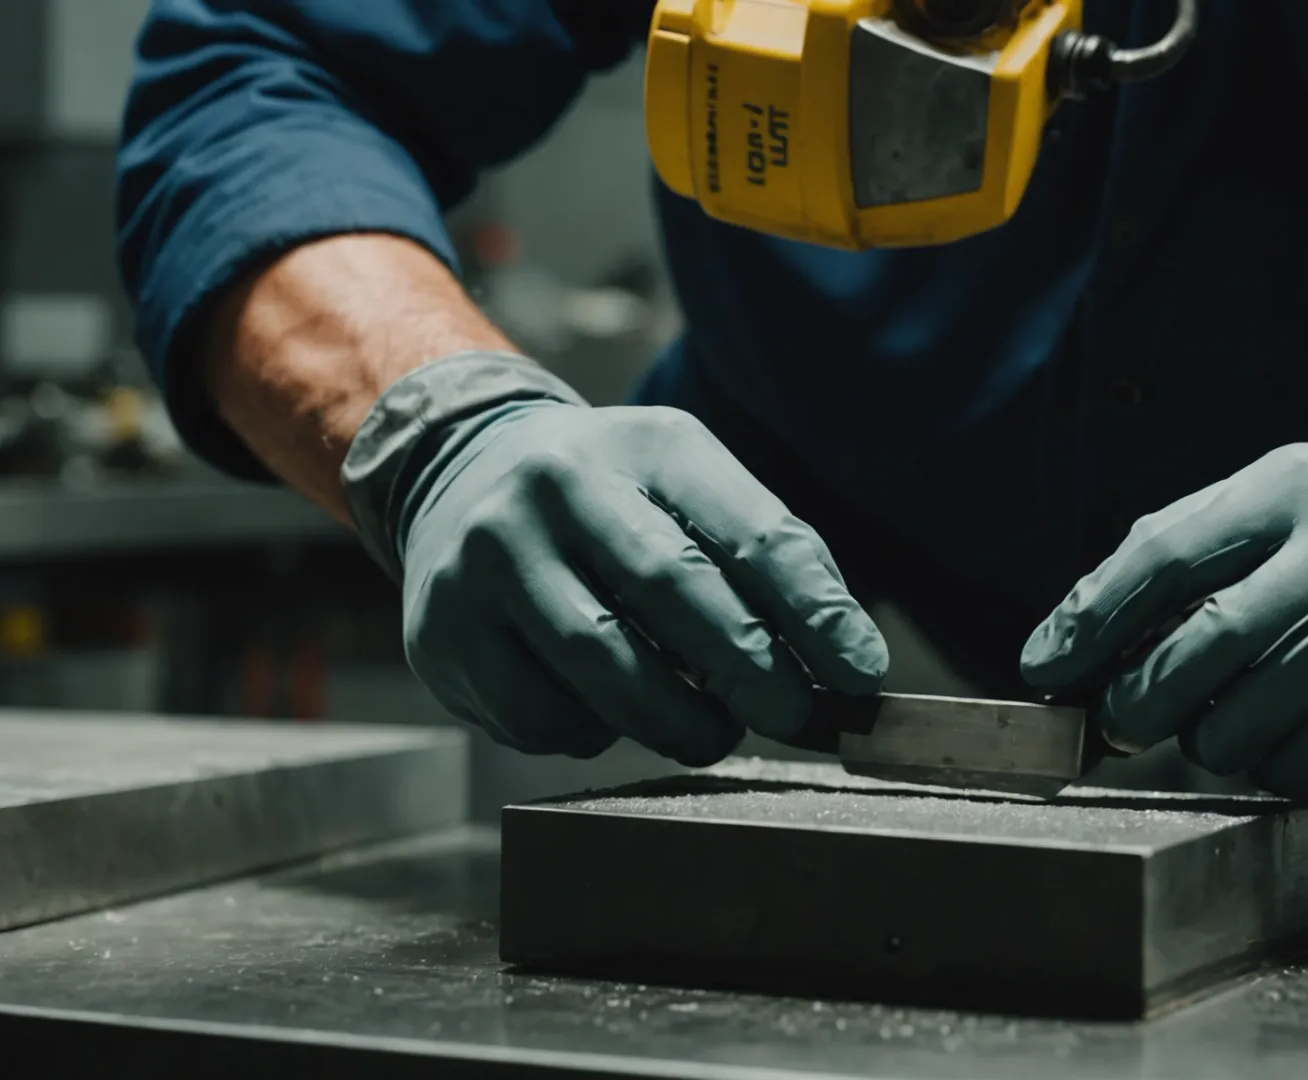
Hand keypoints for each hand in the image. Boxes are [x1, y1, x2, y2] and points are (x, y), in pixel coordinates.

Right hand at [352, 359, 886, 763]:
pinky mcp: (445, 630)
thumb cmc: (615, 504)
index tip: (862, 673)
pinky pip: (540, 714)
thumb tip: (849, 669)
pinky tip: (606, 711)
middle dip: (748, 669)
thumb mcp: (691, 492)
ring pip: (601, 668)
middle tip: (792, 717)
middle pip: (671, 590)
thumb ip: (768, 567)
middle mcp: (560, 486)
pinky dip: (593, 733)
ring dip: (676, 721)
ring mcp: (491, 557)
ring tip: (711, 732)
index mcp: (649, 447)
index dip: (814, 609)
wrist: (460, 475)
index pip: (749, 529)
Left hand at [1020, 443, 1307, 827]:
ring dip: (1248, 760)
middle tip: (1141, 727)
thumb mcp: (1285, 507)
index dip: (1090, 626)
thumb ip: (1177, 560)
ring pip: (1286, 746)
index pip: (1168, 558)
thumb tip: (1055, 658)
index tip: (1048, 678)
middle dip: (1155, 711)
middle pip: (1217, 664)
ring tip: (1258, 735)